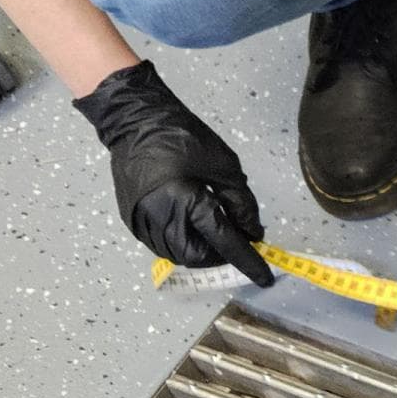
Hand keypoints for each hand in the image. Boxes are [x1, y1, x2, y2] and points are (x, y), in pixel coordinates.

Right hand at [71, 60, 273, 284]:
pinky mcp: (131, 220)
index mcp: (186, 200)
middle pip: (197, 256)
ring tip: (213, 232)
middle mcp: (160, 217)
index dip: (247, 260)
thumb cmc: (184, 137)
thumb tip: (253, 234)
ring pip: (177, 255)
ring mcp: (142, 221)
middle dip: (220, 255)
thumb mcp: (225, 166)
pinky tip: (191, 228)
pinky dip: (181, 244)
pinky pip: (160, 246)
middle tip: (235, 239)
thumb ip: (242, 204)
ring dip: (200, 252)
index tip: (265, 276)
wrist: (136, 121)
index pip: (223, 241)